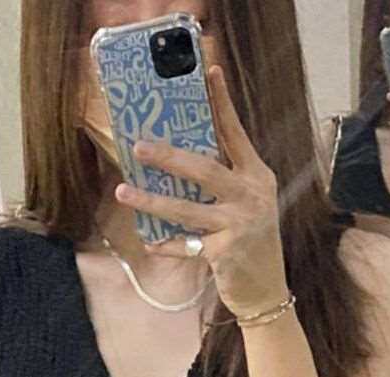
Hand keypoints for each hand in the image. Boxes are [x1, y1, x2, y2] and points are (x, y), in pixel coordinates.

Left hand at [114, 66, 288, 320]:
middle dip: (168, 156)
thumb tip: (179, 157)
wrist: (267, 292)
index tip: (210, 72)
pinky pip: (185, 245)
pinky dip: (165, 244)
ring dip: (151, 200)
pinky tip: (149, 242)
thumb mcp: (245, 205)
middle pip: (204, 168)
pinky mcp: (224, 253)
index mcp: (256, 176)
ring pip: (186, 208)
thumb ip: (223, 181)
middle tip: (139, 146)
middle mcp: (250, 196)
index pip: (236, 134)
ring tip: (123, 191)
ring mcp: (238, 224)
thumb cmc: (250, 243)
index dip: (222, 103)